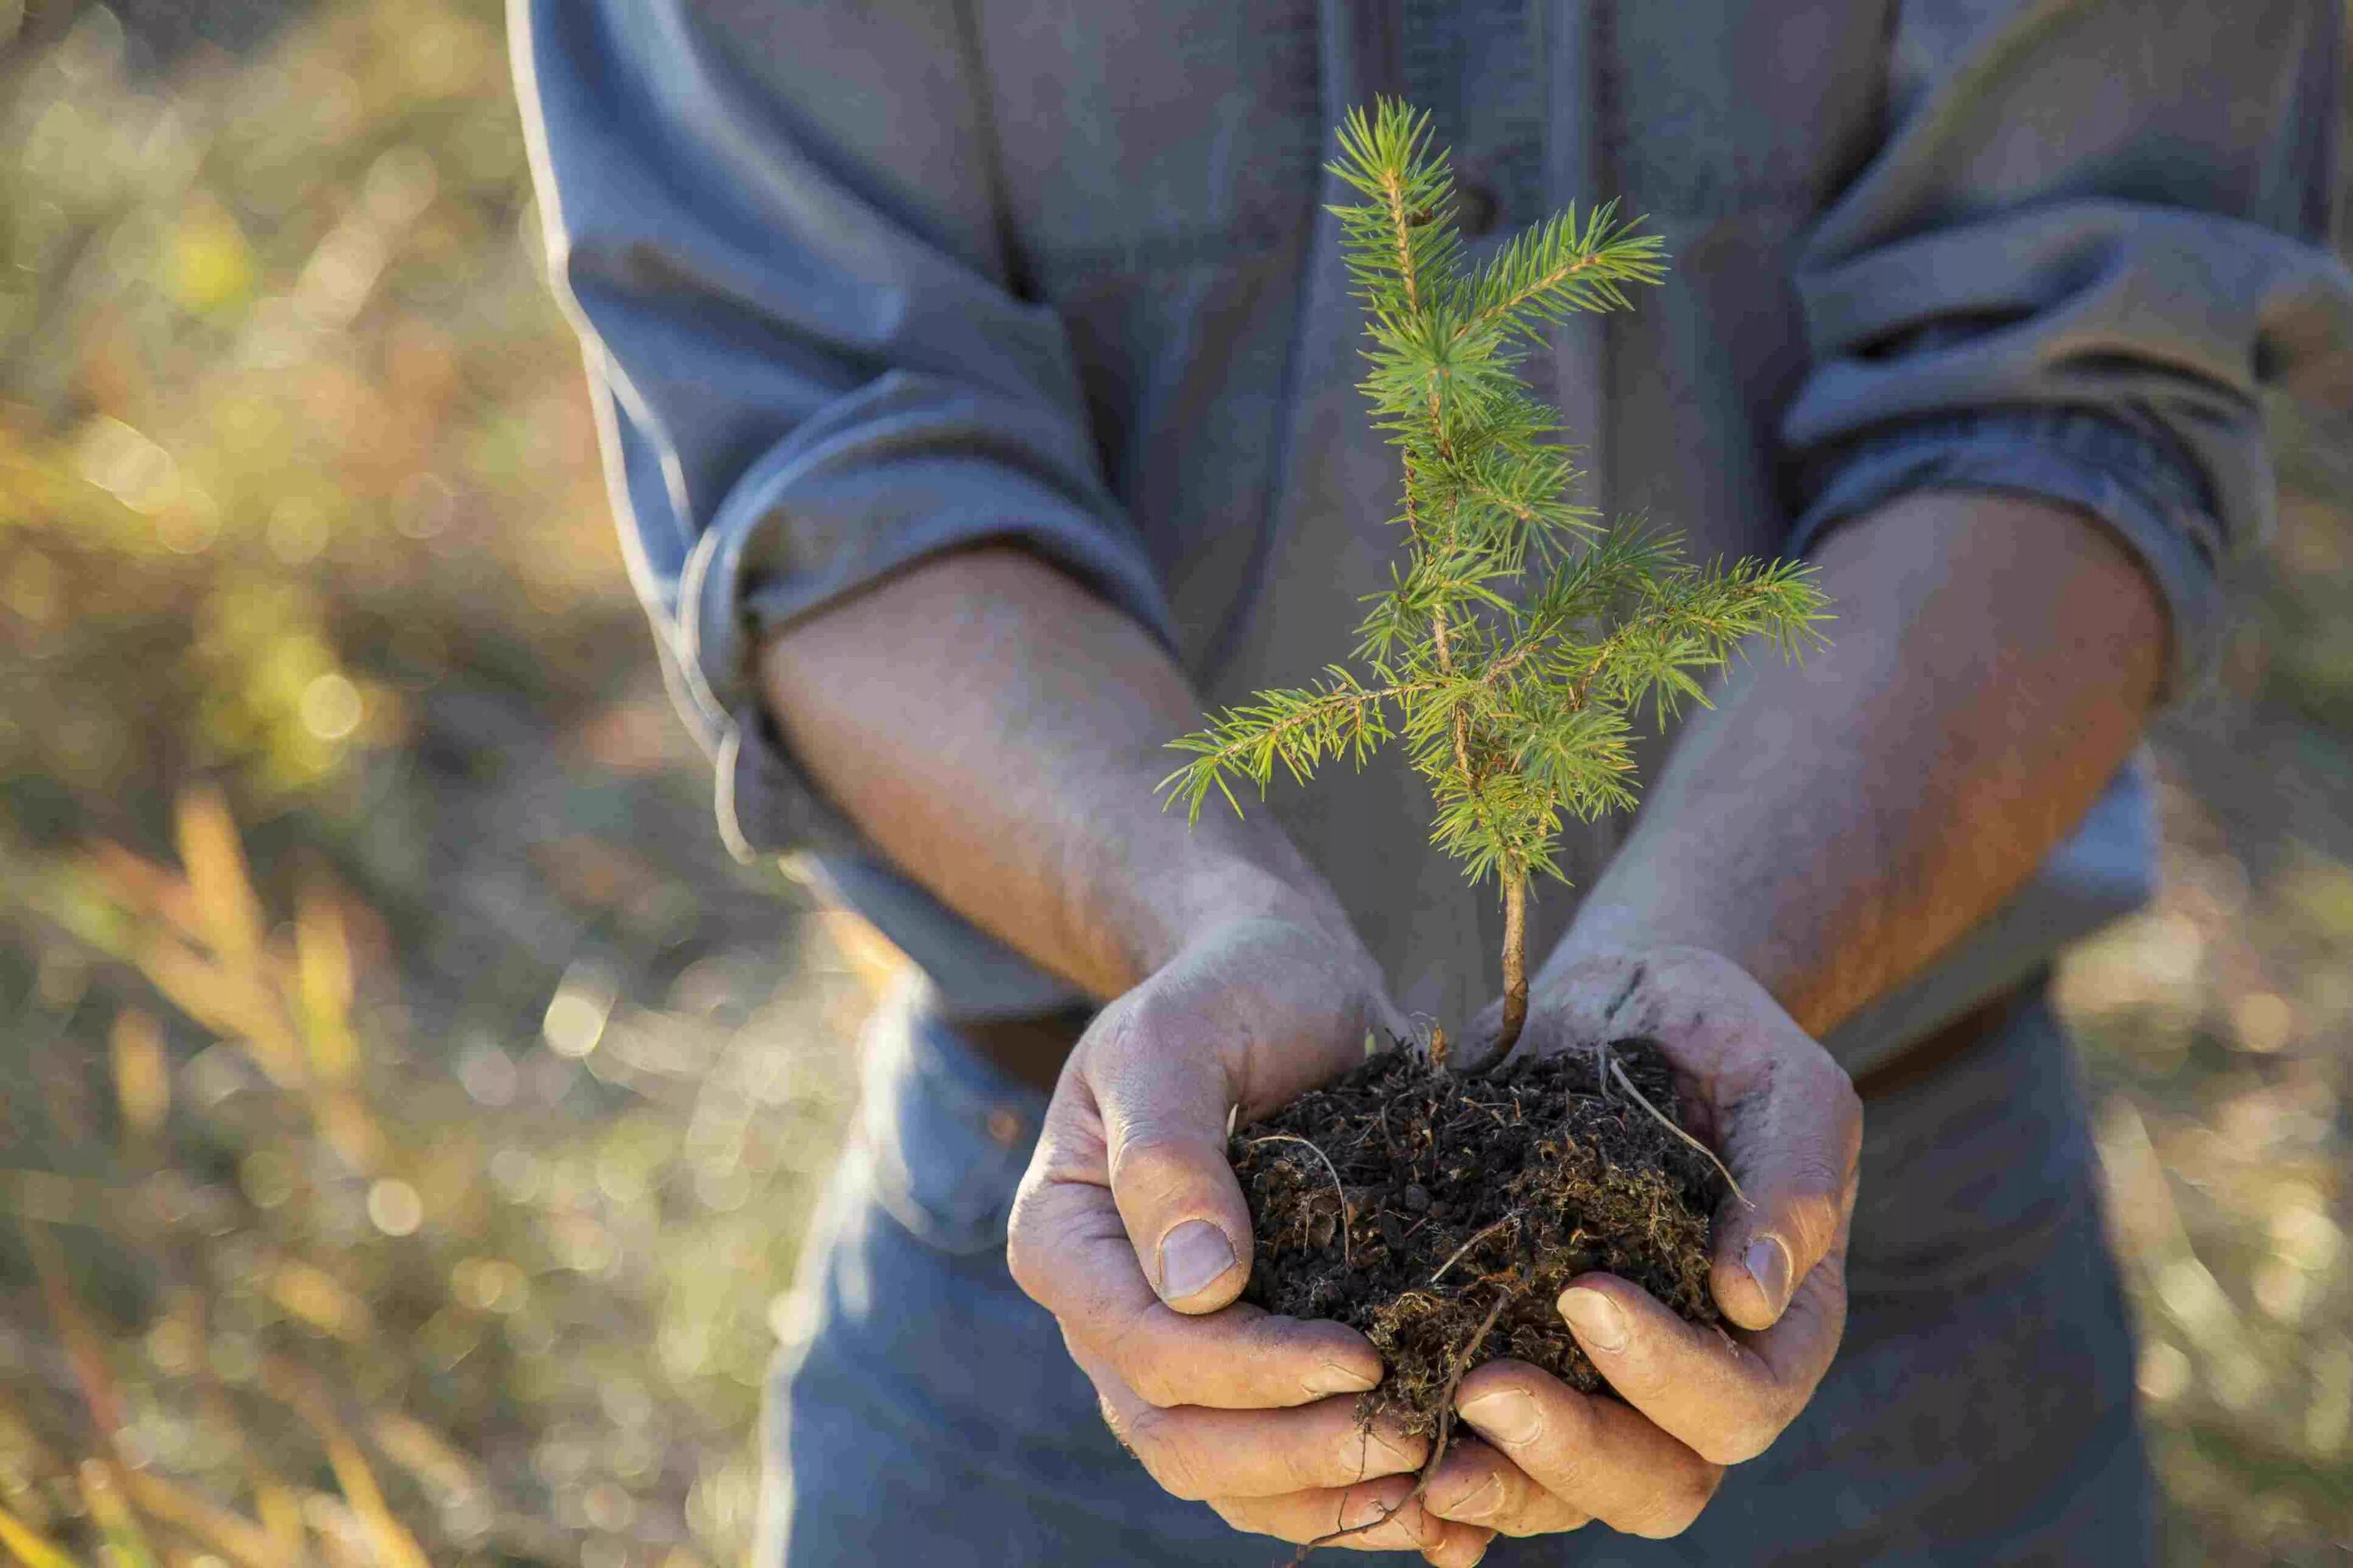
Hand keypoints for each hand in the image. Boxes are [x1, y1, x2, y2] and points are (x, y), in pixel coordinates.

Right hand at [1006, 916, 1496, 1564]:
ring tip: (1440, 1497)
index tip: (1360, 1358)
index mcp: (1066, 1238)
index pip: (1145, 1348)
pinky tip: (1445, 1513)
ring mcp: (1175, 1352)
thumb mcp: (1181, 1038)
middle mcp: (1108, 1314)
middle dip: (1295, 1455)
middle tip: (1410, 1441)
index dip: (1249, 1372)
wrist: (1275, 982)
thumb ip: (1170, 1149)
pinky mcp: (1248, 1365)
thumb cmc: (1225, 991)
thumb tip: (1199, 1288)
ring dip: (1329, 1501)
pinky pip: (1281, 1468)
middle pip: (1179, 1439)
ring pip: (1230, 1479)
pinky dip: (1352, 1500)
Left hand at [1425, 946, 1861, 1539]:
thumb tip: (1754, 1297)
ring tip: (1413, 1432)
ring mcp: (1600, 1383)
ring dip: (1495, 1481)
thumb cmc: (1714, 1032)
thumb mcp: (1779, 1075)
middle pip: (1656, 1483)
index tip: (1584, 1293)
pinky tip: (1384, 1442)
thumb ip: (1792, 1174)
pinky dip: (1442, 1470)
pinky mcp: (1518, 1357)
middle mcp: (1691, 1379)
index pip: (1740, 1403)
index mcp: (1775, 1329)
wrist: (1621, 1003)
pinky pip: (1489, 1452)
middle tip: (1479, 1386)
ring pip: (1565, 1492)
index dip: (1667, 1374)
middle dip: (1569, 1450)